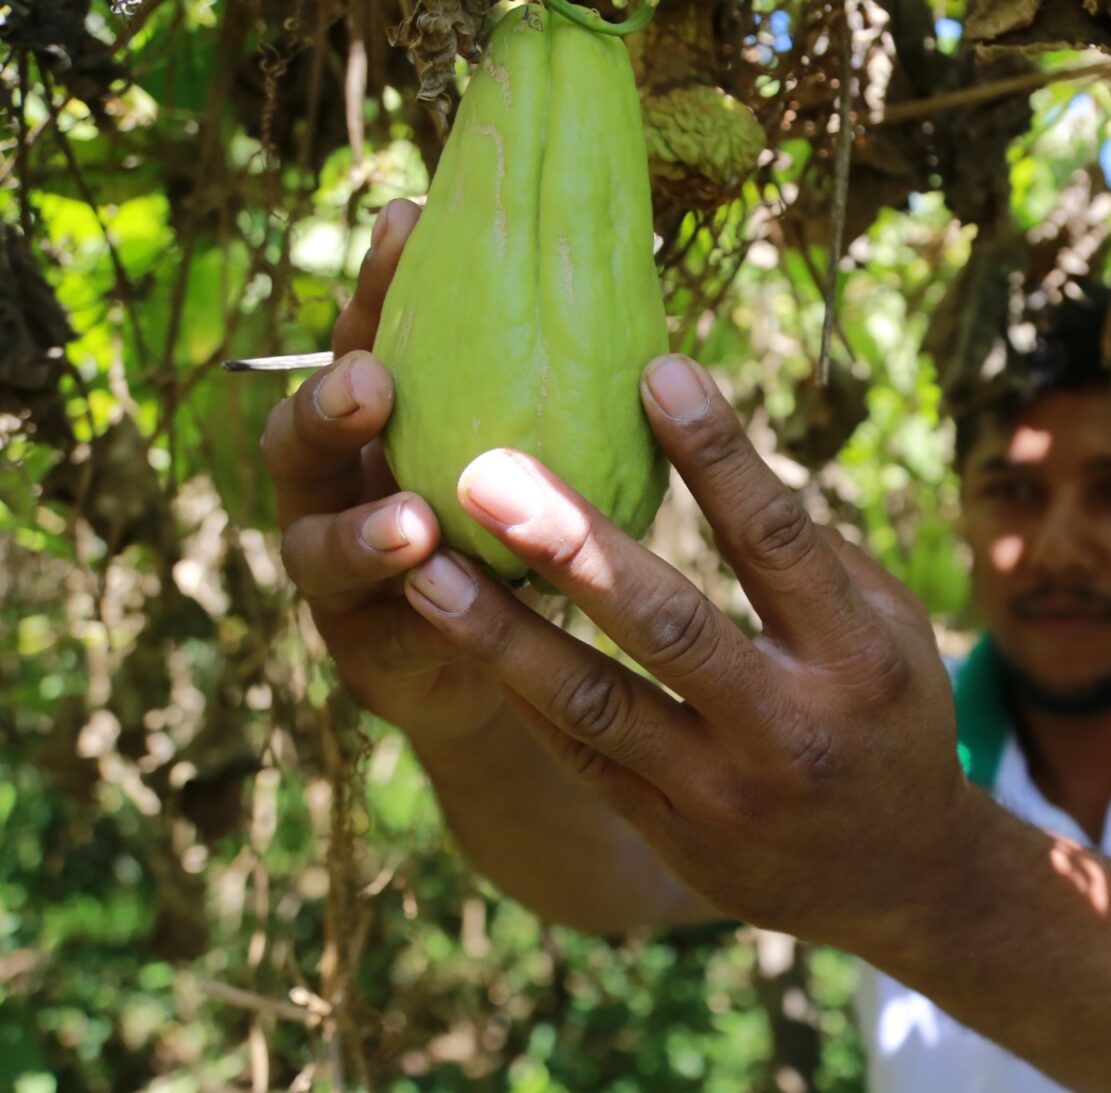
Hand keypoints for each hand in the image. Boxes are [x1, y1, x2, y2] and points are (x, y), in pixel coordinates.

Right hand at [259, 199, 510, 742]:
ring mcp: (340, 575)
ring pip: (322, 548)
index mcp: (378, 424)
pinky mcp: (368, 652)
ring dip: (363, 534)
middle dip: (329, 407)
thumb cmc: (523, 534)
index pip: (366, 340)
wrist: (508, 669)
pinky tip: (444, 608)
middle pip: (303, 438)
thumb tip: (624, 275)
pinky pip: (380, 633)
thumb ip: (547, 386)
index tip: (408, 221)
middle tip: (371, 383)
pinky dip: (412, 619)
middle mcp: (338, 489)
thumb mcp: (534, 453)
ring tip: (410, 523)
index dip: (378, 284)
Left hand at [397, 356, 980, 943]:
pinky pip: (580, 755)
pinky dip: (519, 690)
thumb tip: (715, 453)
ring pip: (596, 703)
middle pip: (671, 624)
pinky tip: (456, 629)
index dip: (720, 456)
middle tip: (486, 468)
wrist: (901, 881)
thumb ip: (817, 558)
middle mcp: (789, 728)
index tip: (656, 369)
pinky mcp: (672, 832)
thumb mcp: (896, 631)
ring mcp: (723, 792)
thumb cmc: (894, 720)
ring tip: (421, 563)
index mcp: (858, 660)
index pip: (780, 543)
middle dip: (574, 544)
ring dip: (502, 631)